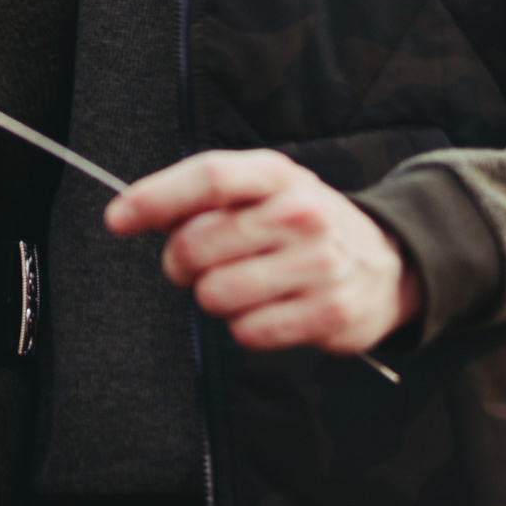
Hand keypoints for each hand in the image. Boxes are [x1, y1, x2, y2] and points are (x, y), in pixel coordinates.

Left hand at [104, 149, 421, 354]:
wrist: (388, 262)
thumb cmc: (302, 225)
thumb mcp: (262, 191)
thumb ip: (203, 197)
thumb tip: (134, 213)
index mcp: (277, 174)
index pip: (207, 177)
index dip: (154, 198)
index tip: (118, 219)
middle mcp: (301, 212)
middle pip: (197, 243)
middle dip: (181, 262)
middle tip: (200, 264)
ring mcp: (319, 263)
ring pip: (216, 293)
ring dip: (215, 297)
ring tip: (245, 285)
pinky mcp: (329, 312)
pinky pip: (248, 331)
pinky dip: (246, 326)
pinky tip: (271, 308)